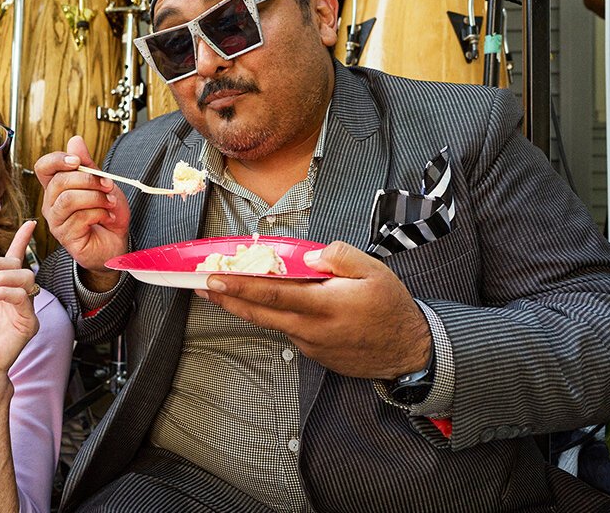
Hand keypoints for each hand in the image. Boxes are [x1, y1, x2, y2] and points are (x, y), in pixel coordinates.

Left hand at [0, 221, 38, 397]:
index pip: (14, 262)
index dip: (21, 242)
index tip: (30, 223)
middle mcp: (14, 299)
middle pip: (19, 266)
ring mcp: (23, 310)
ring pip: (26, 278)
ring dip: (3, 276)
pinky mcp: (28, 323)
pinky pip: (23, 296)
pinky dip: (6, 291)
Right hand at [34, 135, 128, 281]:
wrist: (117, 243)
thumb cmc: (107, 215)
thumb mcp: (102, 184)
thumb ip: (88, 165)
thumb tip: (75, 140)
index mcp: (57, 187)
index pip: (43, 167)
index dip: (57, 160)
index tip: (78, 161)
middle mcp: (52, 203)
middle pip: (59, 181)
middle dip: (89, 180)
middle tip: (107, 185)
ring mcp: (56, 221)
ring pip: (69, 199)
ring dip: (96, 198)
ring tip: (109, 203)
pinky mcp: (65, 236)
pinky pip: (80, 217)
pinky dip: (99, 213)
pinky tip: (107, 217)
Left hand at [198, 241, 431, 378]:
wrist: (409, 353)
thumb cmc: (392, 308)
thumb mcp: (375, 271)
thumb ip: (340, 256)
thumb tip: (308, 256)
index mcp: (325, 305)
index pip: (274, 293)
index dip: (241, 286)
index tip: (215, 278)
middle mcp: (312, 328)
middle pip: (261, 313)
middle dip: (227, 299)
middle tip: (200, 286)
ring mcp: (311, 344)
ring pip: (270, 323)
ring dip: (243, 308)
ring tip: (219, 293)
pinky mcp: (313, 353)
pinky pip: (287, 331)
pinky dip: (270, 317)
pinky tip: (262, 304)